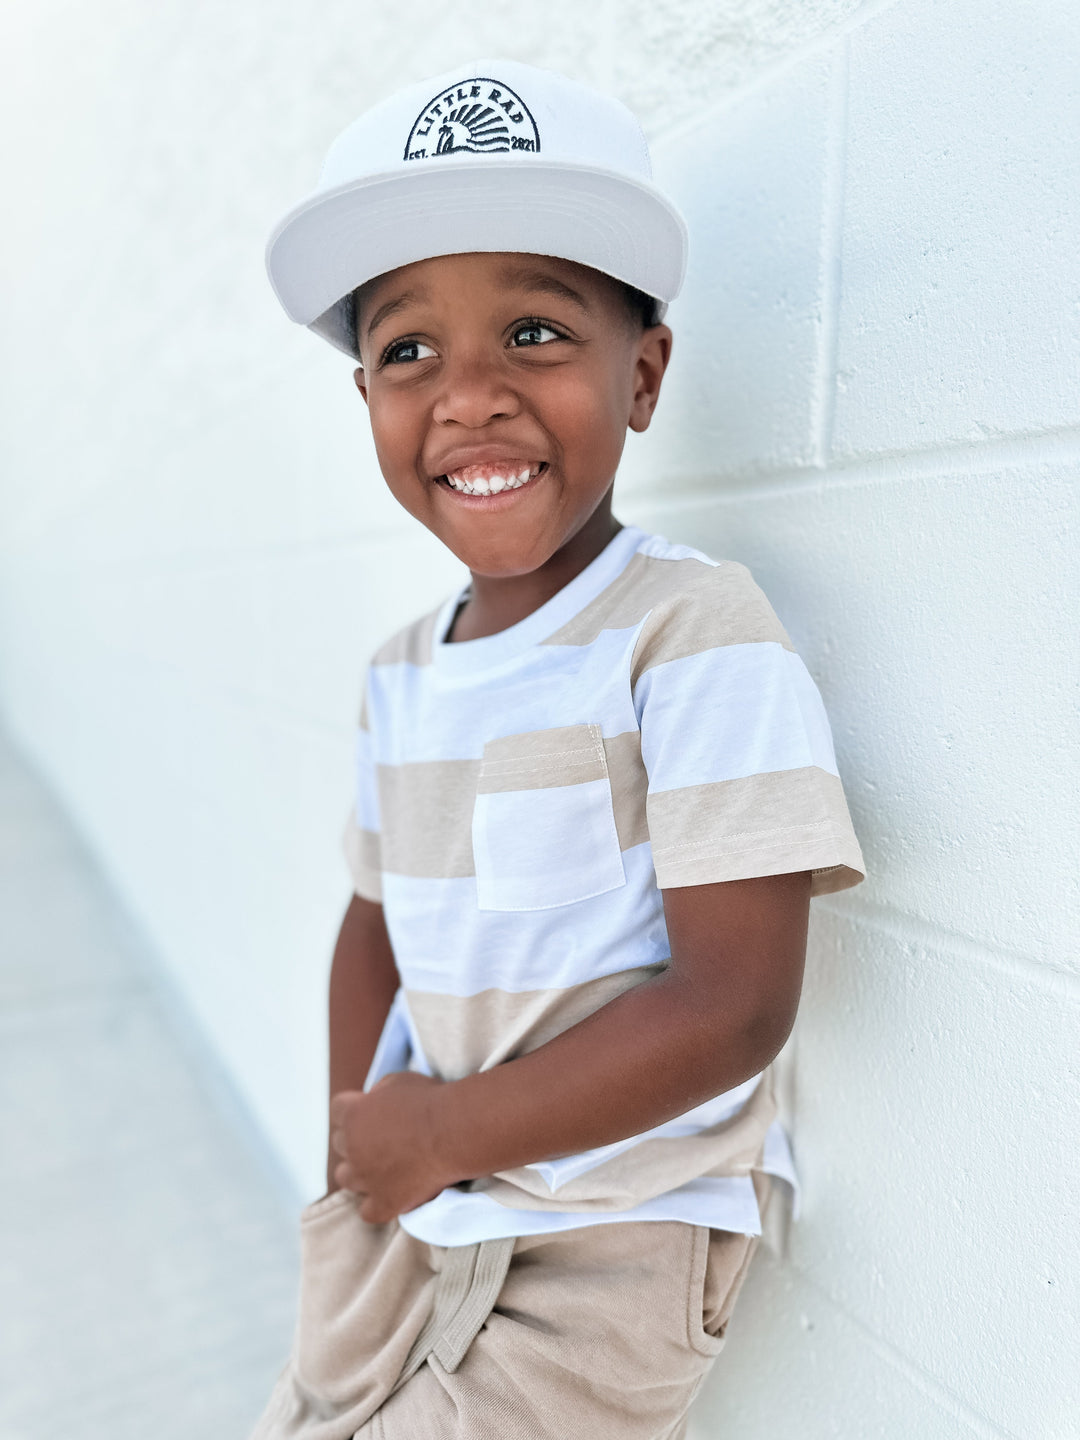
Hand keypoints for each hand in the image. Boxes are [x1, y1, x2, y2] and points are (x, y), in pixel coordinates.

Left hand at [329, 1072, 453, 1223]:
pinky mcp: (384, 1204)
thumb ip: (377, 1093)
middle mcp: (352, 1148)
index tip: (372, 1111)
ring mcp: (366, 1179)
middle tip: (383, 1138)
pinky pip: (367, 1211)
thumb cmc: (430, 1101)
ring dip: (360, 1172)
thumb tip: (372, 1103)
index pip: (338, 1110)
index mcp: (353, 1114)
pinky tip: (391, 1195)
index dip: (355, 1109)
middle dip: (357, 1139)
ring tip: (383, 1167)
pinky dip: (377, 1204)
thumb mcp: (398, 1081)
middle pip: (340, 1144)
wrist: (455, 1132)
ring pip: (346, 1178)